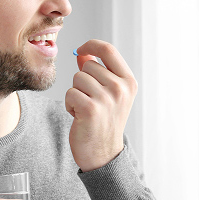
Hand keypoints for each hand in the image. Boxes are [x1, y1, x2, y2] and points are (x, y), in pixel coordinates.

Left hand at [65, 39, 137, 171]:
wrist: (103, 153)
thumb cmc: (104, 122)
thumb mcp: (108, 95)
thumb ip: (98, 73)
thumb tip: (83, 54)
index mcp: (129, 82)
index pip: (108, 50)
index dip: (91, 45)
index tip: (80, 49)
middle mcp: (121, 88)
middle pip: (87, 65)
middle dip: (82, 81)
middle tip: (90, 101)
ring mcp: (107, 98)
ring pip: (77, 78)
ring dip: (75, 93)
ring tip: (85, 109)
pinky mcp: (91, 109)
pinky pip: (69, 93)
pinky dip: (69, 104)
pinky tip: (79, 116)